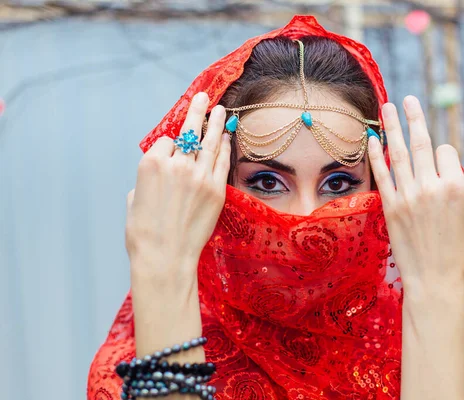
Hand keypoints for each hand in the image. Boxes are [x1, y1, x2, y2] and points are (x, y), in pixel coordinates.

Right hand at [125, 92, 230, 282]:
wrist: (165, 258)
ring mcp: (199, 176)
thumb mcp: (133, 200)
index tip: (170, 152)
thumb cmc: (143, 233)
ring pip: (209, 143)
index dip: (168, 146)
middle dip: (198, 112)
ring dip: (216, 124)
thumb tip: (158, 175)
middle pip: (190, 132)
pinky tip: (227, 138)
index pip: (165, 142)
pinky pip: (222, 162)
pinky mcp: (216, 190)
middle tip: (205, 97)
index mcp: (150, 164)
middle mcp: (176, 164)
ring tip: (221, 110)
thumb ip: (146, 181)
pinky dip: (225, 149)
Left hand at [368, 96, 463, 299]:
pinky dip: (377, 155)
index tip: (443, 163)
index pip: (447, 152)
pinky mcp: (390, 207)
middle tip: (408, 99)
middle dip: (415, 117)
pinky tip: (373, 139)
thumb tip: (447, 177)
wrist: (435, 282)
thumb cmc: (460, 254)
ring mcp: (408, 196)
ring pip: (400, 153)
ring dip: (393, 126)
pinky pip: (382, 174)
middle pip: (422, 143)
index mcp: (457, 186)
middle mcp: (431, 186)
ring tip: (387, 106)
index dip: (446, 154)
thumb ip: (461, 192)